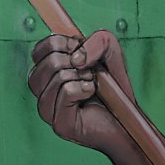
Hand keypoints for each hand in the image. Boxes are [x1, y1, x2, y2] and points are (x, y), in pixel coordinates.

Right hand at [28, 29, 133, 152]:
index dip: (62, 44)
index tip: (81, 52)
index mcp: (46, 76)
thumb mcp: (111, 54)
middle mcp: (42, 94)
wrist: (125, 121)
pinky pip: (67, 92)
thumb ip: (99, 41)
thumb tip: (77, 57)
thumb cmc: (113, 89)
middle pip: (48, 62)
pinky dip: (84, 88)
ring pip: (57, 76)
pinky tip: (90, 95)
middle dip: (76, 62)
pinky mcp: (60, 124)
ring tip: (91, 85)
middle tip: (89, 73)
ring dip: (82, 76)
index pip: (39, 51)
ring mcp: (49, 111)